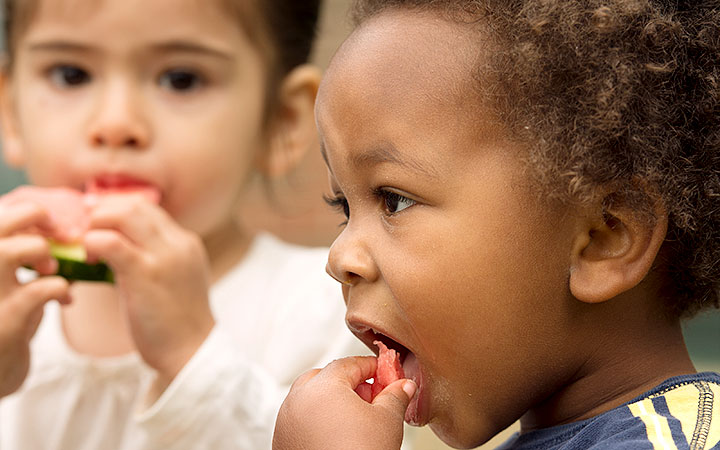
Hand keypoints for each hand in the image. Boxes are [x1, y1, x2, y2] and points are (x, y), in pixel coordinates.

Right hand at [0, 203, 70, 397]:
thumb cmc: (3, 320)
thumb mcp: (5, 281)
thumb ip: (17, 250)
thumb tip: (52, 220)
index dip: (21, 208)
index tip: (47, 221)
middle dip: (32, 215)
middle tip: (58, 231)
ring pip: (8, 251)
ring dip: (41, 251)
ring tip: (50, 267)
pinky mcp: (4, 325)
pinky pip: (37, 291)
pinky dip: (59, 286)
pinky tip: (65, 296)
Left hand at [83, 195, 213, 391]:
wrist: (191, 351)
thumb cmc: (176, 321)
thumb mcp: (174, 278)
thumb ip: (154, 258)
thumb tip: (117, 246)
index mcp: (186, 242)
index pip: (148, 208)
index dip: (117, 210)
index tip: (98, 224)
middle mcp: (178, 243)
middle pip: (134, 204)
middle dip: (103, 212)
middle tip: (85, 232)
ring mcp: (164, 256)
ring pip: (122, 214)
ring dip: (96, 224)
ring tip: (87, 247)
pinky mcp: (145, 274)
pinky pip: (111, 243)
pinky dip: (92, 244)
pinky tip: (88, 260)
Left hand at [273, 356, 416, 449]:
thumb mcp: (387, 421)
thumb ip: (396, 396)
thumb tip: (403, 386)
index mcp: (323, 386)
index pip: (349, 363)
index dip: (371, 367)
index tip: (385, 373)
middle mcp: (298, 399)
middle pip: (325, 377)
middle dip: (349, 383)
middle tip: (371, 396)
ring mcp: (286, 420)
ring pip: (309, 398)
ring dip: (331, 401)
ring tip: (355, 419)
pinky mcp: (282, 440)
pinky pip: (301, 419)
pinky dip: (317, 420)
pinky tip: (337, 435)